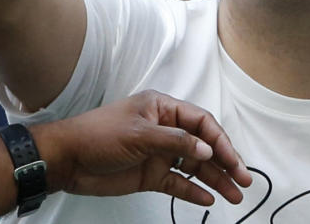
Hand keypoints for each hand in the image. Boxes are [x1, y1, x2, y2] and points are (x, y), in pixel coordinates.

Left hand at [35, 90, 252, 205]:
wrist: (66, 160)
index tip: (231, 159)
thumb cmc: (99, 134)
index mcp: (165, 110)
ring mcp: (160, 154)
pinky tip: (209, 199)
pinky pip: (178, 183)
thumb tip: (206, 148)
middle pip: (203, 145)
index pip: (202, 122)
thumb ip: (175, 141)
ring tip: (235, 194)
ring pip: (195, 167)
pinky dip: (193, 191)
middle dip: (225, 162)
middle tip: (243, 179)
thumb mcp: (139, 134)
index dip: (219, 140)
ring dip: (215, 179)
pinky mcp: (151, 175)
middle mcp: (167, 130)